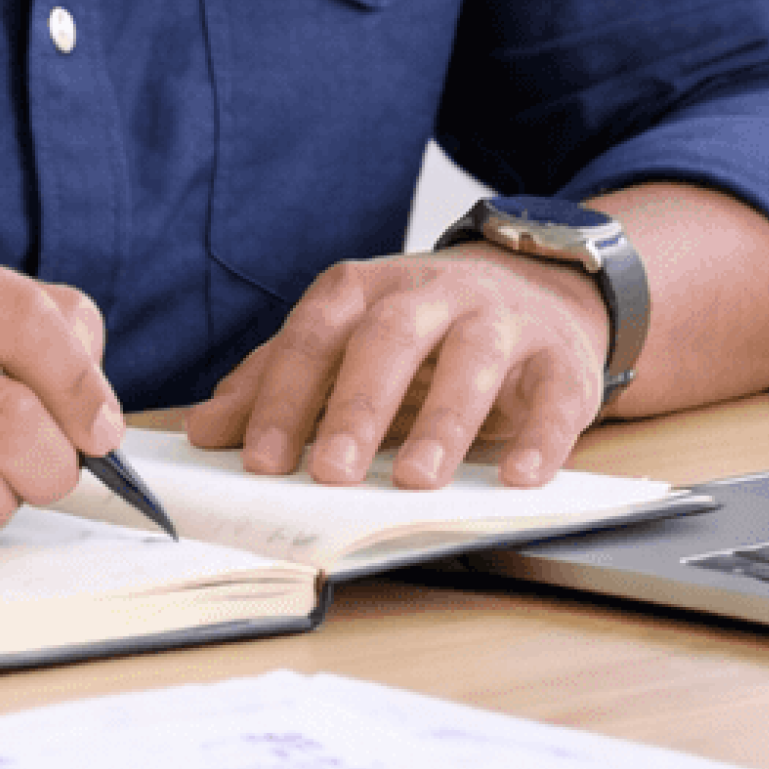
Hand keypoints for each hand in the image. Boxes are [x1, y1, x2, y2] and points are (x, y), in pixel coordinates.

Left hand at [181, 245, 608, 490]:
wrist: (539, 288)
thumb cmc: (424, 331)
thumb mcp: (347, 341)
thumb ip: (278, 380)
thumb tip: (205, 430)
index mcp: (371, 289)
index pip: (317, 333)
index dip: (284, 395)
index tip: (257, 461)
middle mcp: (437, 293)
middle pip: (392, 337)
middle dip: (358, 405)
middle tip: (329, 473)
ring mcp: (505, 320)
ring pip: (474, 358)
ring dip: (443, 420)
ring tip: (414, 481)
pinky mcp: (563, 359)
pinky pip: (556, 395)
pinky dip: (541, 437)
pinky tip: (519, 477)